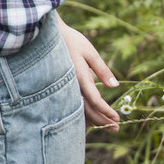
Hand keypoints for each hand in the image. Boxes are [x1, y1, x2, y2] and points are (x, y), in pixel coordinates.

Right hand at [58, 14, 119, 130]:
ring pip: (78, 109)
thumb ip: (102, 70)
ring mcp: (64, 87)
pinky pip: (73, 104)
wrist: (46, 35)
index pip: (95, 101)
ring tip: (107, 125)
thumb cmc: (71, 40)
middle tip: (116, 128)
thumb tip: (116, 86)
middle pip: (86, 110)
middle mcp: (71, 85)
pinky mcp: (62, 85)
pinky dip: (83, 113)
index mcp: (80, 77)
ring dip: (93, 119)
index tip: (117, 119)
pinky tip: (90, 116)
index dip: (106, 112)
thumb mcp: (90, 52)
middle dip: (102, 121)